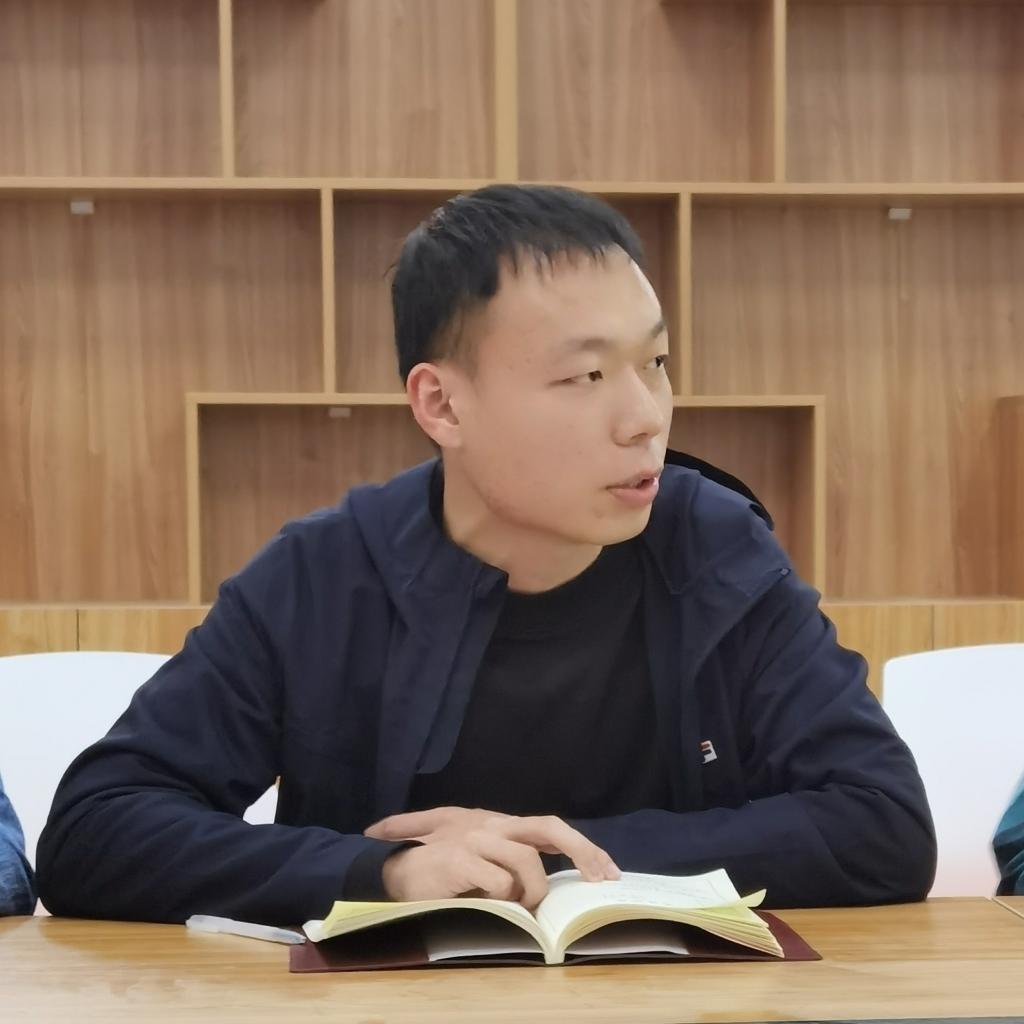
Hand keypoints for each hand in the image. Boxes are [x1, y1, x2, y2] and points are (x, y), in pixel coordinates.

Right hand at [366, 807, 619, 909]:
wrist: (388, 871)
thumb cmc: (435, 868)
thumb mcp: (475, 859)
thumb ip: (506, 862)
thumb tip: (546, 882)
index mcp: (500, 825)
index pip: (550, 827)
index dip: (583, 846)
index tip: (608, 872)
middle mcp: (491, 824)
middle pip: (549, 827)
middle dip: (582, 850)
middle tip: (600, 878)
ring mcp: (475, 837)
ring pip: (526, 860)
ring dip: (530, 890)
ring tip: (519, 907)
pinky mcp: (458, 857)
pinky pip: (498, 881)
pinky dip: (502, 897)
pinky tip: (491, 904)